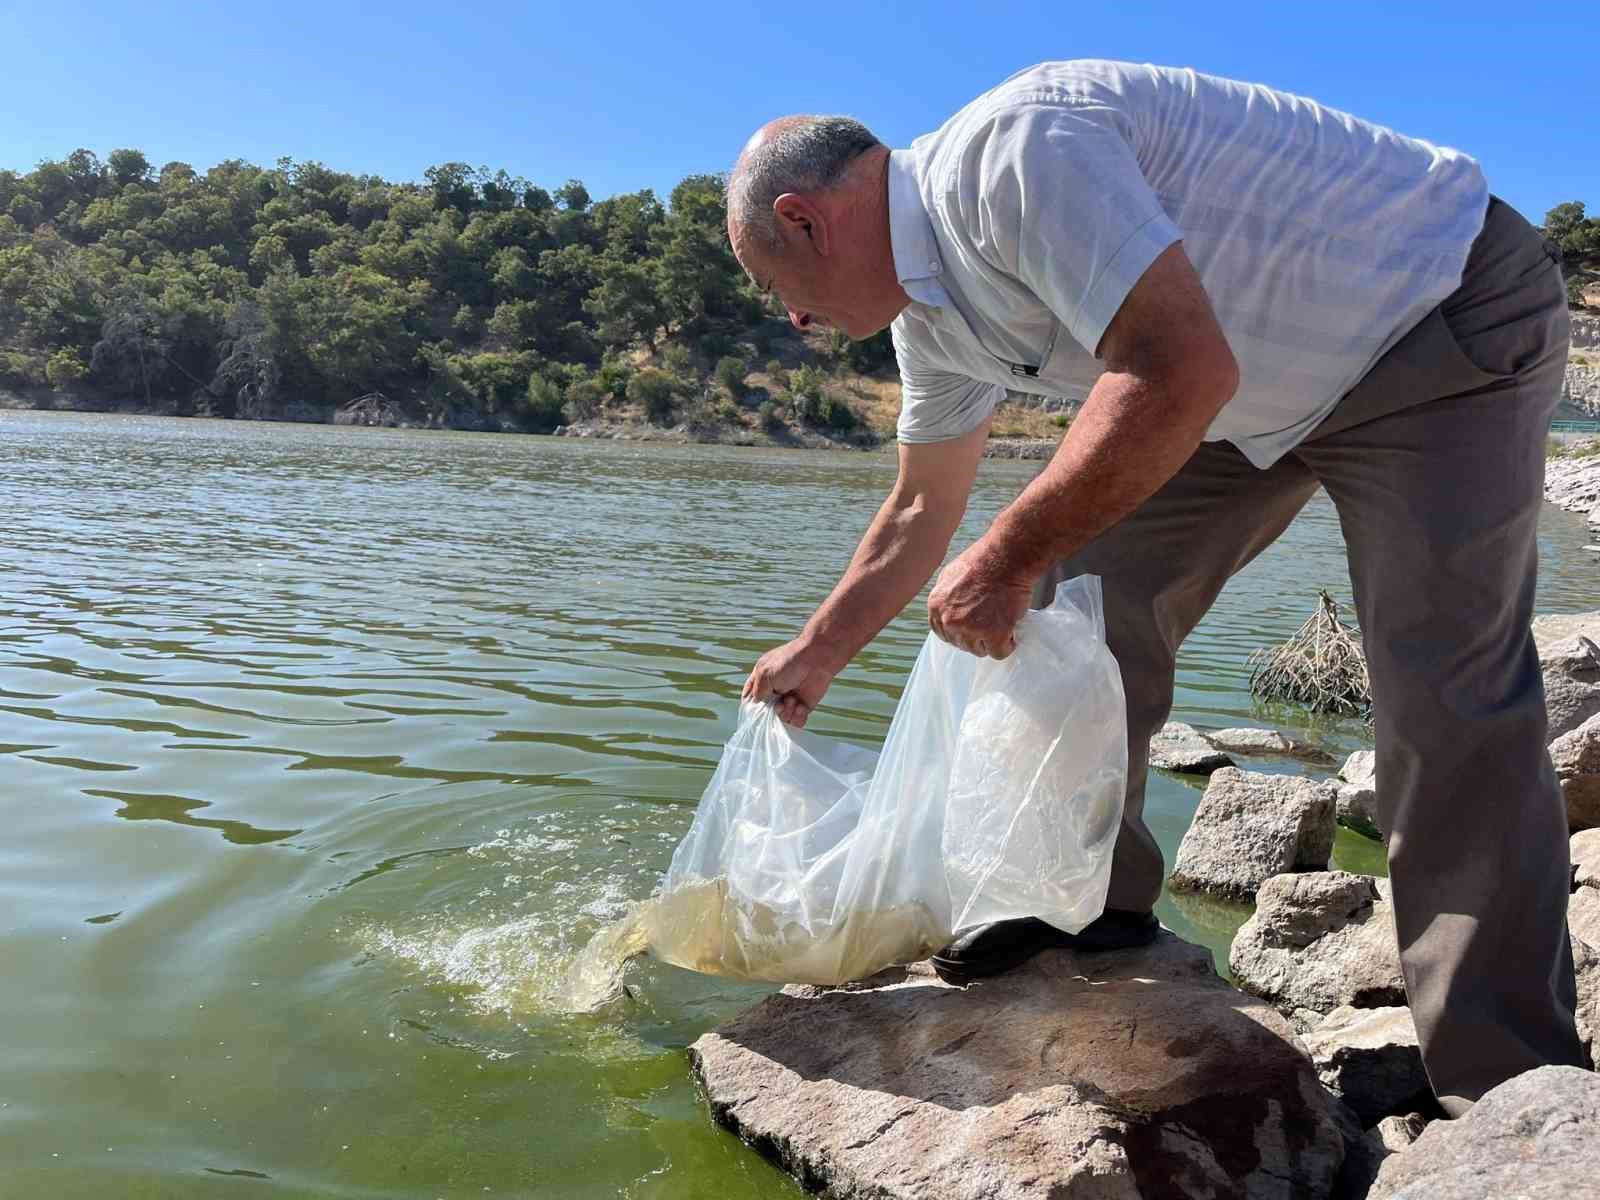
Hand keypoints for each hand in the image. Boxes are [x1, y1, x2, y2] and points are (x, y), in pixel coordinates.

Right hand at [741, 637, 839, 728]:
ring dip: (787, 713)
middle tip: (780, 704)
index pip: (751, 698)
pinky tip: (800, 706)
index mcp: (763, 680)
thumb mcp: (765, 674)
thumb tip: (756, 705)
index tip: (756, 713)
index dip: (752, 707)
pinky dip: (798, 717)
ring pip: (782, 719)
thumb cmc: (790, 662)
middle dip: (773, 712)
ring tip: (793, 701)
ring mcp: (789, 699)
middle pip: (766, 713)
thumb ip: (757, 692)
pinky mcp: (803, 706)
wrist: (818, 660)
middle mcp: (775, 691)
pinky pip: (796, 722)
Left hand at [927, 537, 1033, 658]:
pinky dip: (1007, 645)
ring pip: (979, 650)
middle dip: (975, 636)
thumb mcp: (951, 574)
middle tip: (990, 623)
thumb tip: (948, 610)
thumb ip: (946, 596)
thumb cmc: (985, 560)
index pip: (942, 632)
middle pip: (960, 643)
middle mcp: (950, 620)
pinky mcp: (994, 634)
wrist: (1008, 557)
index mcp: (936, 605)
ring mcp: (971, 629)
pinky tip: (1011, 633)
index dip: (958, 631)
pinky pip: (999, 653)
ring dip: (990, 641)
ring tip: (1002, 624)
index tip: (971, 628)